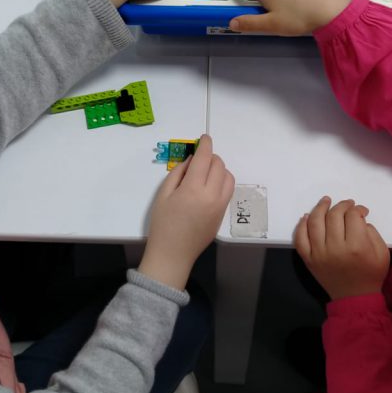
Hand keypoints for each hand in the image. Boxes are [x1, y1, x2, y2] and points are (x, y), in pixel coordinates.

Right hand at [139, 135, 234, 289]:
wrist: (173, 254)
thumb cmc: (163, 224)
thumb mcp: (163, 194)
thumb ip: (178, 173)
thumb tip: (192, 160)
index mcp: (193, 189)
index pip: (205, 158)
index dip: (205, 145)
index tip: (204, 138)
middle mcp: (211, 195)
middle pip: (219, 165)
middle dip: (211, 157)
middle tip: (199, 160)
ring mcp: (220, 205)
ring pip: (228, 177)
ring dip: (219, 169)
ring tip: (205, 173)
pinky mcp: (223, 214)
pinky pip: (228, 190)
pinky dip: (222, 181)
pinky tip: (209, 185)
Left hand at [294, 197, 390, 299]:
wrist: (354, 298)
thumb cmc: (371, 275)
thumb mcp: (382, 252)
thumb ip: (372, 231)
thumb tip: (358, 216)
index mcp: (356, 246)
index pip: (353, 216)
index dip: (357, 209)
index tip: (361, 210)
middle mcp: (335, 248)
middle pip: (334, 216)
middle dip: (342, 205)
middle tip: (347, 204)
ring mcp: (319, 254)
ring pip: (315, 222)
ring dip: (320, 208)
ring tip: (326, 201)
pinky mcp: (308, 259)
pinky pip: (300, 238)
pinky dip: (301, 225)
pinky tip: (307, 216)